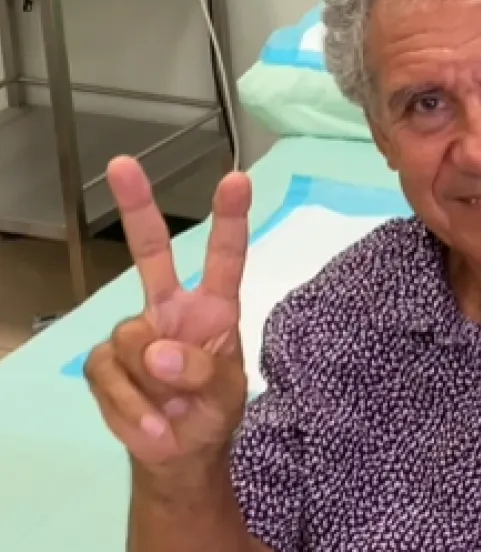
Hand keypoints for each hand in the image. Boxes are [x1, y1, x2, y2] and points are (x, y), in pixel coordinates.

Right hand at [84, 156, 251, 471]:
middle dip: (136, 205)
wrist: (180, 454)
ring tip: (174, 407)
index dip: (229, 219)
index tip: (236, 181)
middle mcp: (171, 307)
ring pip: (134, 339)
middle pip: (151, 250)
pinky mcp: (105, 362)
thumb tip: (157, 350)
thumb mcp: (226, 393)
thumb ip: (202, 370)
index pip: (225, 258)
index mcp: (214, 307)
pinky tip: (152, 423)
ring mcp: (135, 332)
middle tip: (122, 164)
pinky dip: (132, 407)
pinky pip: (111, 375)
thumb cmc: (211, 410)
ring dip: (155, 383)